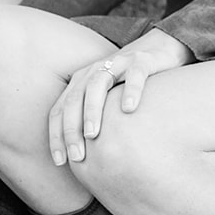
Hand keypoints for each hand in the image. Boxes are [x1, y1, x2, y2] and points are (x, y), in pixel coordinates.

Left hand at [48, 29, 194, 166]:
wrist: (157, 52)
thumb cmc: (127, 87)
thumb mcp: (106, 103)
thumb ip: (93, 123)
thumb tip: (82, 162)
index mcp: (80, 83)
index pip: (59, 110)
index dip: (56, 135)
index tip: (61, 162)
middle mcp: (93, 72)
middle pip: (74, 99)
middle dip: (72, 129)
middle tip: (77, 156)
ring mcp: (117, 64)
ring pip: (97, 85)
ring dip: (92, 110)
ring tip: (94, 134)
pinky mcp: (141, 61)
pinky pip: (134, 75)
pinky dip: (131, 91)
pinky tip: (129, 109)